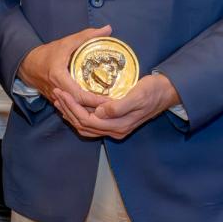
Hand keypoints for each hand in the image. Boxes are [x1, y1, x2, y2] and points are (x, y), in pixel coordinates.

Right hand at [17, 25, 111, 109]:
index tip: (110, 100)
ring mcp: (56, 98)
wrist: (27, 65)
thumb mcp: (66, 42)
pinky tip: (95, 109)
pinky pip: (71, 108)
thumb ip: (87, 36)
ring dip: (90, 111)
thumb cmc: (47, 53)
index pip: (78, 95)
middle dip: (96, 108)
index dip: (94, 100)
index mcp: (58, 77)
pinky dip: (83, 110)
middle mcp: (57, 91)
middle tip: (114, 107)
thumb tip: (107, 29)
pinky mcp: (57, 101)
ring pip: (75, 110)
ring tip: (108, 110)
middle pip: (79, 106)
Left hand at [52, 73, 180, 139]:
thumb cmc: (153, 91)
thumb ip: (119, 106)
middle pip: (83, 125)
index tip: (61, 91)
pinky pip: (91, 123)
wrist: (166, 93)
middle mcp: (115, 130)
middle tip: (56, 93)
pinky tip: (73, 104)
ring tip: (59, 99)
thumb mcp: (138, 95)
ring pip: (85, 126)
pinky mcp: (115, 122)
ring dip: (70, 113)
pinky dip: (78, 115)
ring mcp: (115, 128)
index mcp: (119, 125)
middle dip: (67, 109)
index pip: (87, 120)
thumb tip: (100, 112)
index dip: (72, 107)